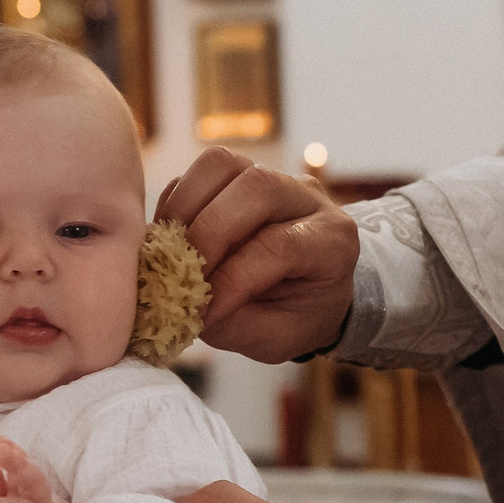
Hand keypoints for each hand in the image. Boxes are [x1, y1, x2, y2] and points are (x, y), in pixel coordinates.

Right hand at [156, 148, 358, 363]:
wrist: (310, 291)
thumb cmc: (298, 315)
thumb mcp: (279, 338)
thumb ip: (235, 325)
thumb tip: (184, 306)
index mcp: (333, 242)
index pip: (281, 246)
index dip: (233, 280)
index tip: (201, 313)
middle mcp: (307, 198)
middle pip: (256, 188)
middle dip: (208, 232)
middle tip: (180, 274)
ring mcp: (272, 177)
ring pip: (224, 164)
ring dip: (186, 206)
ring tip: (170, 251)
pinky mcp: (240, 173)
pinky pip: (200, 172)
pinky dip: (177, 203)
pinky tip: (171, 240)